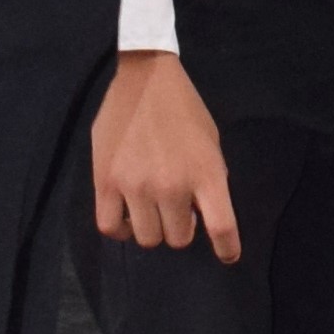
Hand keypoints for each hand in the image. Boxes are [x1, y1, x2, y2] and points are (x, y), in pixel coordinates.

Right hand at [93, 51, 239, 261]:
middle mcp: (172, 185)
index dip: (227, 249)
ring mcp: (137, 186)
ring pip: (147, 238)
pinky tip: (127, 214)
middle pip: (179, 239)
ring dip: (152, 227)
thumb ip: (209, 180)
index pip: (222, 228)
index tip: (227, 255)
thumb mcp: (210, 143)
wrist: (142, 78)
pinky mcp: (106, 182)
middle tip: (177, 208)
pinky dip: (121, 228)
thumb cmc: (183, 109)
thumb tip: (201, 215)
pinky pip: (111, 227)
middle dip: (182, 228)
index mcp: (206, 173)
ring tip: (151, 207)